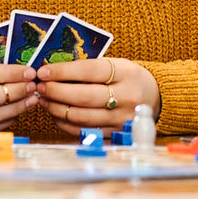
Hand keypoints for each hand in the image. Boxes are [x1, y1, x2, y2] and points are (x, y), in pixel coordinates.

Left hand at [36, 56, 158, 135]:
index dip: (63, 72)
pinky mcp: (117, 133)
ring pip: (82, 116)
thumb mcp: (117, 65)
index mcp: (126, 73)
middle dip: (56, 91)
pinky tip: (57, 113)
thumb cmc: (129, 78)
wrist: (156, 98)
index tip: (44, 71)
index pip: (89, 71)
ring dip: (58, 108)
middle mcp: (126, 97)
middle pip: (84, 97)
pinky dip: (66, 123)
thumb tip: (53, 71)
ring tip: (44, 100)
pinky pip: (85, 130)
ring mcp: (122, 118)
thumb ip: (89, 68)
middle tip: (40, 87)